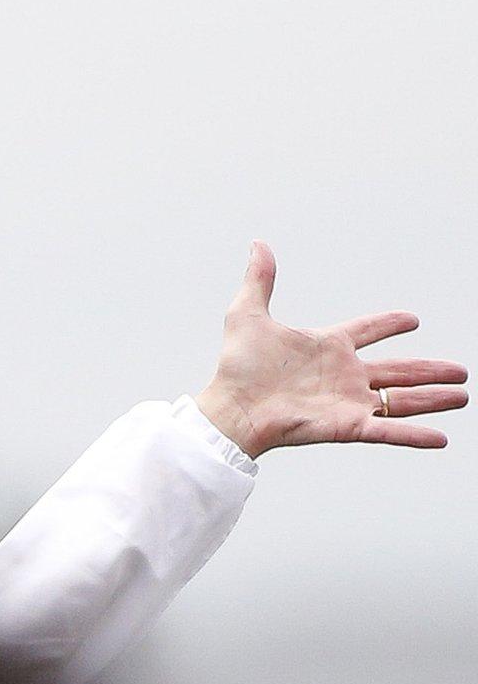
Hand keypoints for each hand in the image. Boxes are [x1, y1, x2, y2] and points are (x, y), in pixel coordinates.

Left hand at [194, 241, 466, 457]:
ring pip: (401, 400)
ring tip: (462, 396)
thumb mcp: (248, 315)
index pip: (366, 331)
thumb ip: (260, 280)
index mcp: (326, 347)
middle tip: (460, 370)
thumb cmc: (236, 368)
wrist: (230, 408)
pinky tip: (441, 438)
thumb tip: (258, 244)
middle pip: (398, 370)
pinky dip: (414, 435)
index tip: (412, 320)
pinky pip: (387, 431)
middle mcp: (342, 376)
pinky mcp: (346, 426)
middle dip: (429, 370)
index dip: (388, 324)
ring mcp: (347, 402)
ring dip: (433, 398)